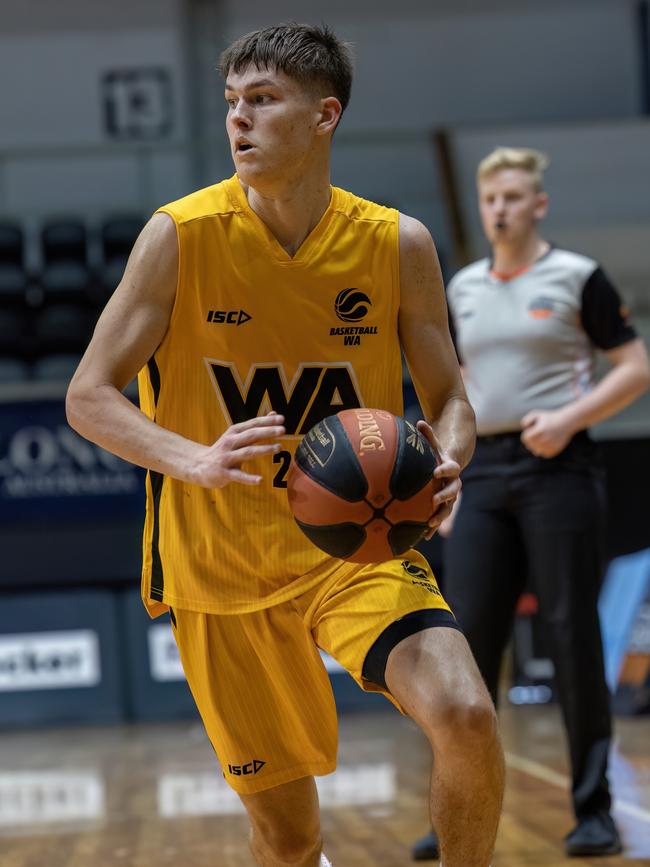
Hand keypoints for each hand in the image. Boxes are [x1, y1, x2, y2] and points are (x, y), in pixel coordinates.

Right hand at [190, 412, 284, 486]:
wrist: (198, 466)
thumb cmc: (224, 450)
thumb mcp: (237, 435)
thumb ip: (256, 426)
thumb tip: (274, 414)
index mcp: (234, 432)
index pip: (252, 424)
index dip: (267, 421)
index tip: (282, 419)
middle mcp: (230, 442)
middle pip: (251, 436)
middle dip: (267, 432)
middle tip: (282, 430)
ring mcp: (227, 457)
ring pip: (247, 452)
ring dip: (263, 449)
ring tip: (278, 448)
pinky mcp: (224, 472)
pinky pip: (238, 476)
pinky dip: (249, 478)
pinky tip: (260, 480)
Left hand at [416, 420, 461, 538]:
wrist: (450, 465)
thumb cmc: (438, 453)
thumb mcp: (434, 444)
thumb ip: (428, 435)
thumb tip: (418, 422)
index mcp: (450, 467)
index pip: (451, 468)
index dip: (445, 469)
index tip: (435, 471)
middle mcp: (453, 482)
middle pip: (453, 491)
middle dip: (444, 496)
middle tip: (434, 500)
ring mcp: (449, 495)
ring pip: (448, 507)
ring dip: (440, 516)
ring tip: (429, 523)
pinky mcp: (444, 505)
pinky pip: (439, 516)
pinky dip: (432, 527)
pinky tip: (423, 537)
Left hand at [520, 409, 573, 457]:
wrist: (567, 422)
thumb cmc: (550, 418)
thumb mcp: (536, 414)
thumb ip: (525, 420)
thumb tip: (524, 429)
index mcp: (538, 432)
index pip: (525, 439)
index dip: (527, 434)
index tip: (533, 430)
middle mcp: (544, 440)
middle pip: (530, 446)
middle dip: (532, 440)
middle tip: (539, 434)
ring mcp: (550, 447)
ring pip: (536, 452)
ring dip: (537, 446)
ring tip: (543, 439)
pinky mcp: (555, 451)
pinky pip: (544, 454)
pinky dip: (545, 450)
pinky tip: (548, 443)